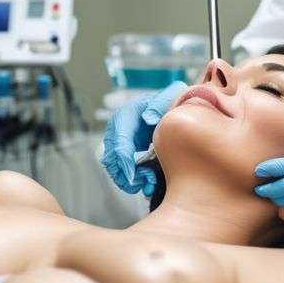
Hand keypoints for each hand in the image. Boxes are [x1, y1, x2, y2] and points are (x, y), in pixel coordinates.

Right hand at [101, 81, 187, 195]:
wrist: (171, 107)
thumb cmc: (169, 101)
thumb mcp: (167, 97)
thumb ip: (159, 104)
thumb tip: (148, 118)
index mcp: (125, 116)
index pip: (119, 141)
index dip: (124, 161)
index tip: (133, 176)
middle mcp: (118, 131)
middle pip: (112, 158)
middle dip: (126, 175)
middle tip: (144, 183)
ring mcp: (122, 143)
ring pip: (115, 168)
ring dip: (129, 181)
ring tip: (148, 186)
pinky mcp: (128, 154)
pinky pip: (124, 171)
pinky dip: (133, 181)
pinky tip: (147, 186)